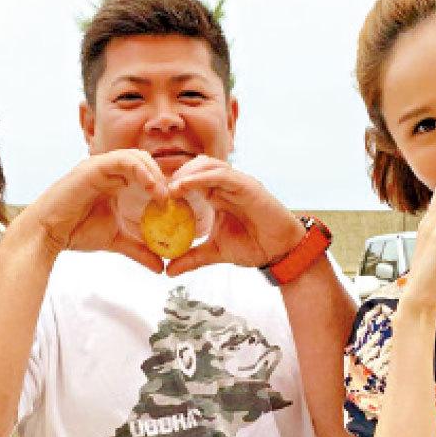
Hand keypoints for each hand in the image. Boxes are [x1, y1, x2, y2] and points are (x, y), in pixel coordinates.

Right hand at [26, 150, 168, 271]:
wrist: (48, 234)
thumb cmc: (76, 232)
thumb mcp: (117, 241)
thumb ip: (139, 250)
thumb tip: (161, 268)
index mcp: (116, 182)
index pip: (148, 175)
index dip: (165, 186)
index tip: (176, 206)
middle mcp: (110, 171)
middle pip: (146, 162)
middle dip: (163, 179)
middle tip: (173, 200)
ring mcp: (101, 167)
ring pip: (137, 157)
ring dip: (155, 174)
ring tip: (163, 196)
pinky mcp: (94, 167)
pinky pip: (123, 160)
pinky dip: (140, 170)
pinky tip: (151, 188)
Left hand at [163, 157, 305, 276]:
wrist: (280, 251)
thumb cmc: (254, 246)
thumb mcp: (216, 252)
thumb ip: (192, 257)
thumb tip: (169, 271)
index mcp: (218, 195)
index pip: (192, 180)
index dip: (173, 185)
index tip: (155, 198)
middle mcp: (227, 185)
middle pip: (196, 167)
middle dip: (176, 175)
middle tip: (159, 190)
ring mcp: (237, 183)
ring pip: (207, 165)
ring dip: (186, 173)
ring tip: (170, 188)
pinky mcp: (247, 185)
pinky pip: (221, 174)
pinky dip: (201, 177)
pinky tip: (185, 186)